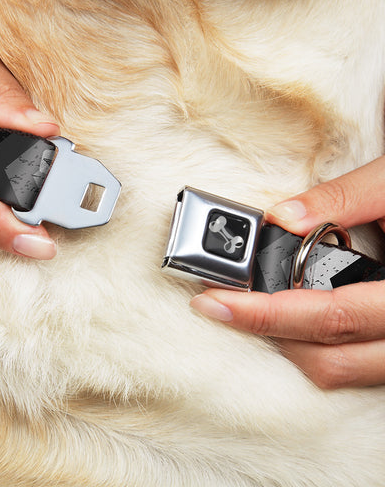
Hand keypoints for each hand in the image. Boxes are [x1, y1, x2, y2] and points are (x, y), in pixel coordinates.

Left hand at [191, 155, 384, 388]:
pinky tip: (293, 314)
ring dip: (289, 343)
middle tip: (221, 304)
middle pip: (329, 358)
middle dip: (266, 332)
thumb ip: (344, 198)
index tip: (215, 301)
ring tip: (251, 308)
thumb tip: (282, 217)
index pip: (331, 316)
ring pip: (341, 370)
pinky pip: (354, 365)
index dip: (266, 314)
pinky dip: (315, 344)